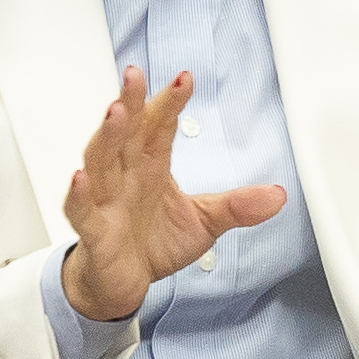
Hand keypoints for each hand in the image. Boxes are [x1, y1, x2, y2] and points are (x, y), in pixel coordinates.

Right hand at [60, 66, 287, 321]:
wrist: (122, 284)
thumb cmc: (153, 243)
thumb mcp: (204, 222)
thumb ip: (237, 206)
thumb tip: (278, 196)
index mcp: (150, 165)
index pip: (158, 125)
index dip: (170, 102)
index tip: (186, 79)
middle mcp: (125, 176)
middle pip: (125, 132)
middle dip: (130, 102)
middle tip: (135, 74)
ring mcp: (106, 201)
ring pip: (100, 161)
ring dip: (107, 136)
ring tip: (116, 112)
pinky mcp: (94, 232)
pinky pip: (82, 211)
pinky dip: (79, 195)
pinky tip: (80, 177)